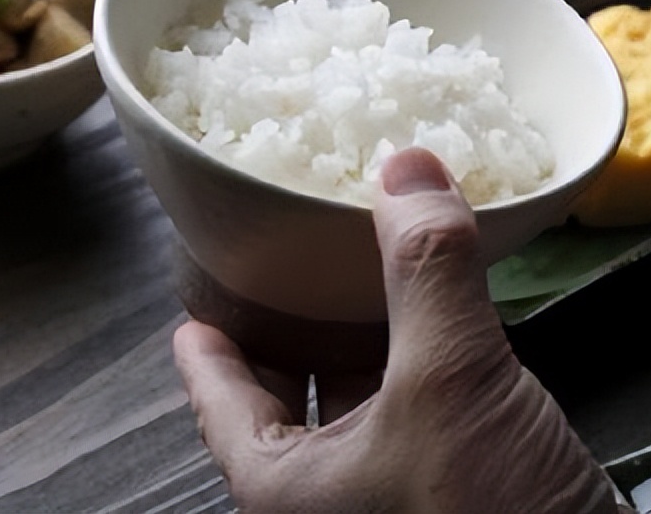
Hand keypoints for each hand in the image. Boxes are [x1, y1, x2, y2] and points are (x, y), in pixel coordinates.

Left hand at [173, 147, 623, 513]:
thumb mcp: (448, 380)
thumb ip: (426, 272)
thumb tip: (408, 170)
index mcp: (287, 487)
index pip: (220, 401)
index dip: (209, 345)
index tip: (200, 302)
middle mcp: (329, 498)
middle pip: (285, 400)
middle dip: (291, 330)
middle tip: (291, 265)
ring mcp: (390, 495)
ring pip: (354, 405)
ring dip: (361, 339)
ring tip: (362, 274)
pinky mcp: (451, 489)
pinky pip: (411, 412)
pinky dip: (415, 361)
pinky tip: (437, 322)